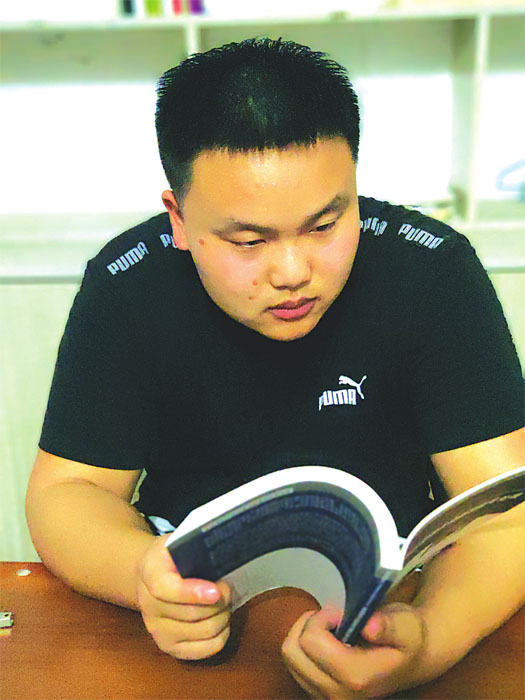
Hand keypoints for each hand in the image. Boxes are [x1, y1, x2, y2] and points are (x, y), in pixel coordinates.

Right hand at [136, 535, 231, 659]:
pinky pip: (203, 649)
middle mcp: (148, 605)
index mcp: (149, 573)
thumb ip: (194, 546)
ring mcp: (157, 630)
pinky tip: (221, 620)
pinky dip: (221, 636)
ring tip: (225, 602)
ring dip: (222, 616)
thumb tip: (222, 551)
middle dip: (219, 602)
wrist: (150, 577)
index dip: (193, 592)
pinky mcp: (168, 647)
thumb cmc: (172, 558)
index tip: (216, 591)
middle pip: (192, 613)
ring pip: (202, 631)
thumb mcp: (177, 541)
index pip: (166, 589)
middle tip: (227, 588)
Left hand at [282, 603, 426, 698]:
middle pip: (293, 650)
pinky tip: (326, 640)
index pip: (312, 641)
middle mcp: (336, 695)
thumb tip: (369, 626)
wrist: (413, 661)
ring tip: (329, 627)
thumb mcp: (407, 626)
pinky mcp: (318, 694)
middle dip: (310, 624)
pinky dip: (303, 647)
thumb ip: (388, 625)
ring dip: (304, 634)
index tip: (342, 614)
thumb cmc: (408, 639)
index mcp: (356, 678)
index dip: (323, 618)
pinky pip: (293, 665)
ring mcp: (325, 698)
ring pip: (289, 658)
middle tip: (334, 618)